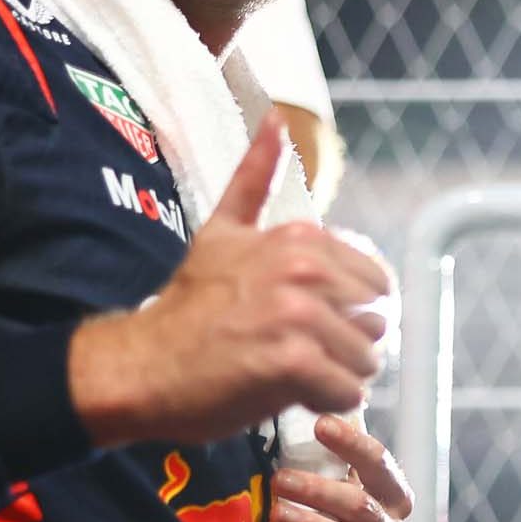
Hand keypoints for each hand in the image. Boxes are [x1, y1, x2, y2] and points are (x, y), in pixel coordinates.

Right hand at [67, 112, 391, 445]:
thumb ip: (255, 176)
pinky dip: (326, 403)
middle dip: (348, 345)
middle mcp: (305, 269)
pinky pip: (347, 393)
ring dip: (338, 378)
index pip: (376, 283)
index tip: (311, 322)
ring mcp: (299, 315)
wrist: (143, 364)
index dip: (350, 311)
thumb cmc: (188, 307)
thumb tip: (275, 117)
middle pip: (377, 323)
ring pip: (366, 361)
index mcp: (300, 238)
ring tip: (293, 374)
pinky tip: (291, 395)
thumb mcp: (222, 230)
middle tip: (299, 352)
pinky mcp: (292, 362)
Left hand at [273, 414, 411, 521]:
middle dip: (318, 490)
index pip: (380, 464)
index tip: (321, 424)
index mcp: (393, 499)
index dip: (353, 444)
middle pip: (360, 506)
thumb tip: (315, 401)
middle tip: (279, 478)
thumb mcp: (344, 492)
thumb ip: (337, 461)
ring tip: (275, 513)